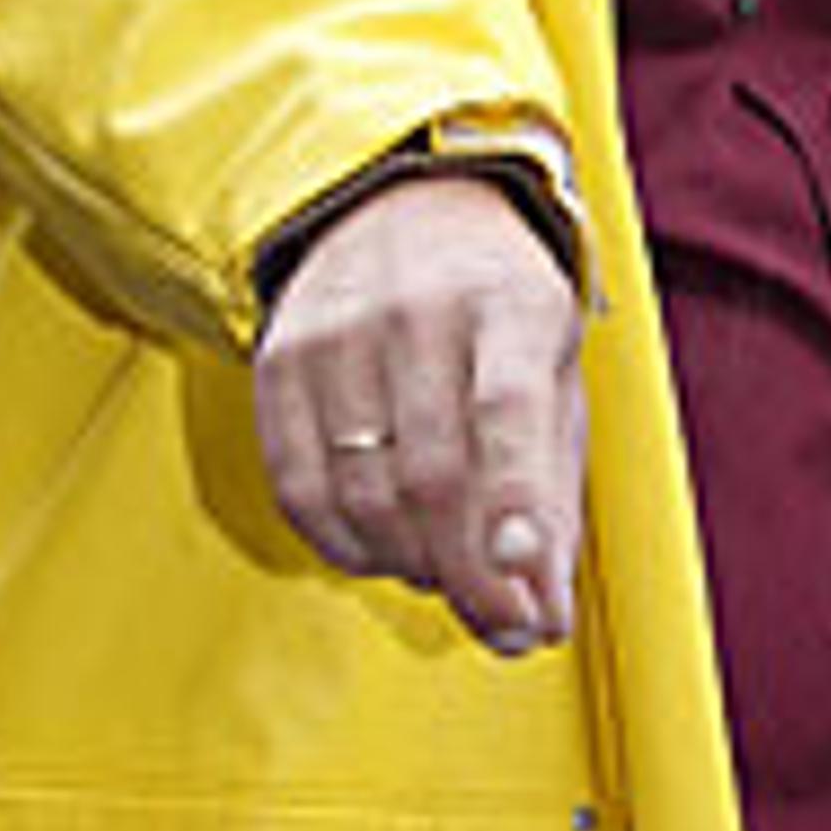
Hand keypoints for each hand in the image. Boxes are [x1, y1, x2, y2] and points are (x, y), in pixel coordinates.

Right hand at [255, 175, 584, 655]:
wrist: (400, 207)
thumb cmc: (497, 309)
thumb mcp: (554, 376)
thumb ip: (552, 494)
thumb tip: (542, 615)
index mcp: (508, 302)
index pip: (507, 410)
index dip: (513, 501)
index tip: (523, 574)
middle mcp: (417, 310)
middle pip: (429, 472)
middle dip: (469, 573)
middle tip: (503, 623)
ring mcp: (336, 333)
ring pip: (360, 492)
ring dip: (410, 564)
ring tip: (449, 575)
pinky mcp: (277, 361)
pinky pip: (297, 486)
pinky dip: (342, 545)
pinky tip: (382, 554)